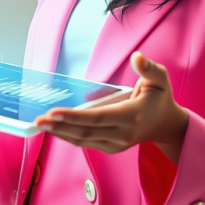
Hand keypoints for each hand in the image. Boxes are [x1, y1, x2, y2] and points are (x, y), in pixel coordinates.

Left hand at [34, 51, 188, 162]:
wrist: (166, 125)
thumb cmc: (160, 98)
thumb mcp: (160, 79)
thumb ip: (149, 68)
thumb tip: (137, 57)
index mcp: (132, 116)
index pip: (98, 117)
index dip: (74, 116)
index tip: (54, 112)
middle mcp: (123, 134)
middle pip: (85, 131)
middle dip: (59, 126)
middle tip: (38, 119)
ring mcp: (116, 144)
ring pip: (82, 140)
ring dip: (59, 133)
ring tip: (39, 124)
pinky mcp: (111, 148)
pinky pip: (85, 142)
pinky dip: (68, 136)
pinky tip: (54, 128)